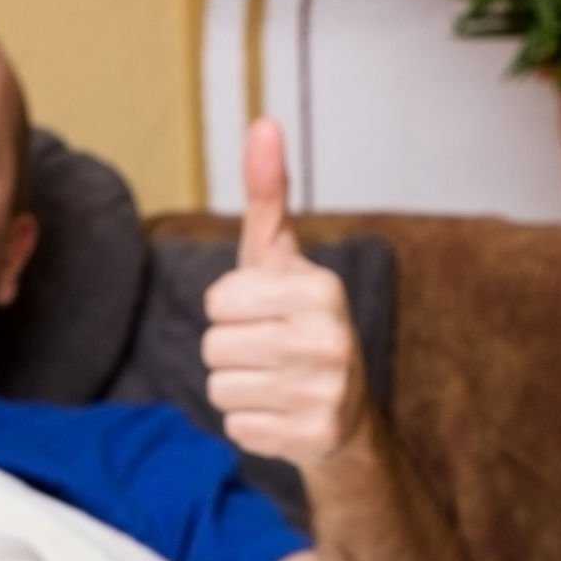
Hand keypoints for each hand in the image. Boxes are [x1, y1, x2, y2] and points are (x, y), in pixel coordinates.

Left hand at [201, 117, 366, 468]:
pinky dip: (250, 424)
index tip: (262, 313)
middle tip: (268, 352)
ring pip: (219, 389)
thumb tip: (262, 122)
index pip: (217, 302)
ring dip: (236, 387)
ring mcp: (325, 393)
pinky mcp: (313, 438)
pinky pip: (236, 428)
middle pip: (214, 347)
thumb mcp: (281, 259)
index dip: (228, 309)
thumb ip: (267, 195)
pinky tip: (281, 413)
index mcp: (320, 290)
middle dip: (229, 350)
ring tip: (274, 381)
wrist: (346, 413)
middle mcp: (330, 340)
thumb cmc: (298, 322)